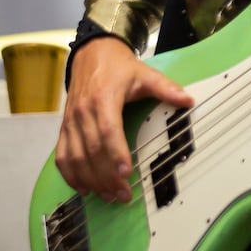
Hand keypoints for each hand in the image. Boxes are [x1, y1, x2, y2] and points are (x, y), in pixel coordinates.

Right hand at [54, 35, 193, 202]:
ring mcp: (70, 121)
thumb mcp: (145, 73)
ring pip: (75, 158)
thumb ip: (166, 88)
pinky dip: (70, 175)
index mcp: (104, 99)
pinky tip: (84, 188)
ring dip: (90, 180)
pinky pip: (62, 156)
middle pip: (92, 150)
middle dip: (106, 176)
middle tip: (123, 194)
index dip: (116, 154)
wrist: (91, 54)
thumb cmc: (118, 67)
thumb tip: (188, 101)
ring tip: (108, 196)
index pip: (108, 131)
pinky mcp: (64, 128)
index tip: (126, 173)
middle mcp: (83, 112)